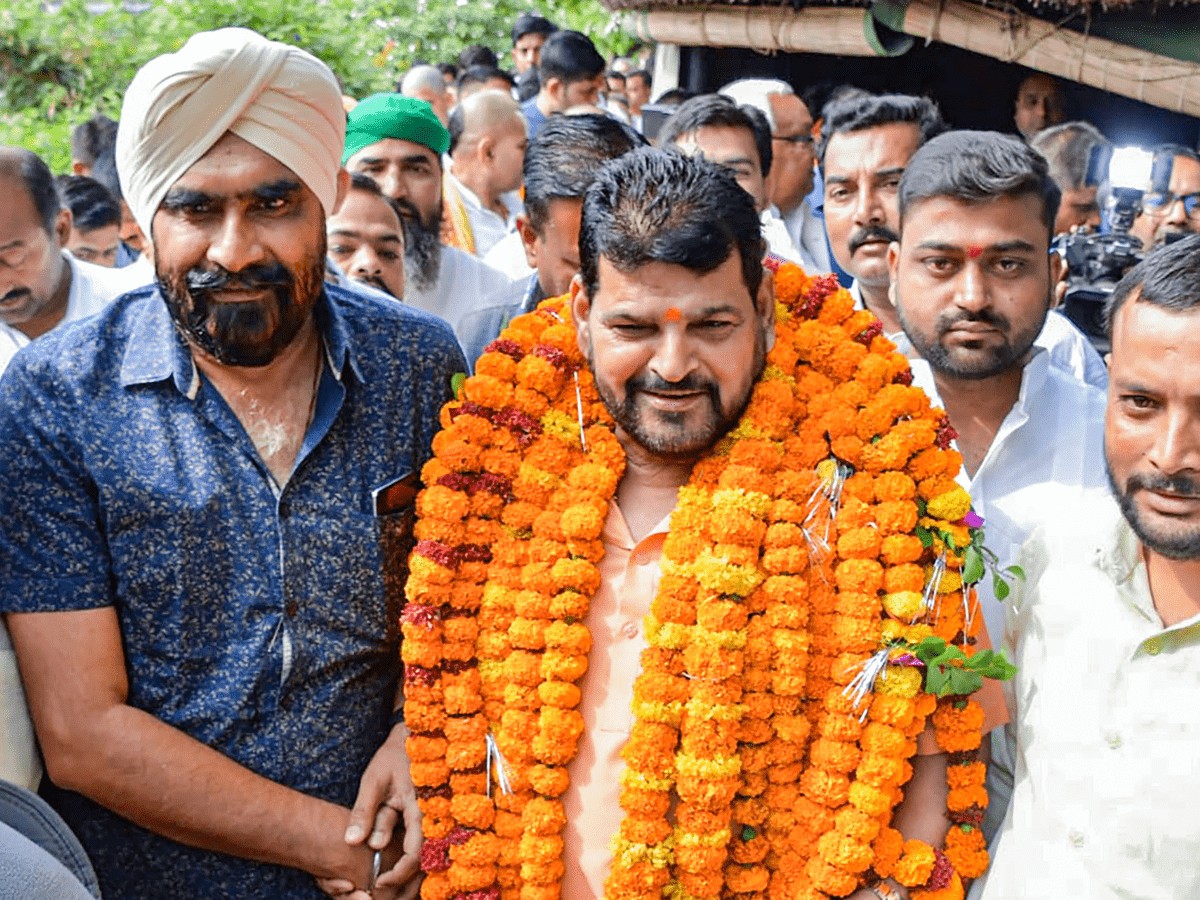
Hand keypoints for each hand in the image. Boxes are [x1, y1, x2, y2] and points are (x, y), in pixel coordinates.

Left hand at [317, 724, 423, 898]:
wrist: (412, 738)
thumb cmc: (392, 758)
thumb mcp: (373, 782)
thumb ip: (364, 812)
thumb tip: (351, 842)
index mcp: (420, 809)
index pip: (414, 853)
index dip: (398, 873)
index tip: (378, 882)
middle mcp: (432, 817)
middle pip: (424, 860)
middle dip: (403, 879)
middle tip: (379, 887)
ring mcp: (432, 818)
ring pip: (425, 854)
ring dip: (407, 871)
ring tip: (384, 880)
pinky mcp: (427, 817)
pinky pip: (422, 843)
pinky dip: (409, 857)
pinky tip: (393, 863)